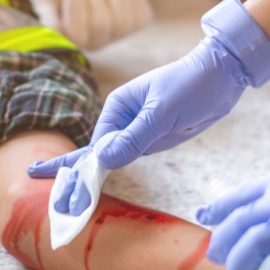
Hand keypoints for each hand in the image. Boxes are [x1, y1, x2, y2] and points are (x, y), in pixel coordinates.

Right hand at [27, 0, 153, 50]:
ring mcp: (120, 33)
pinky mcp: (140, 20)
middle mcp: (95, 43)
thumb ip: (44, 12)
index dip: (77, 11)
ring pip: (122, 15)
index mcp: (69, 40)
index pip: (77, 37)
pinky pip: (138, 2)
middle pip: (101, 22)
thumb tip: (51, 29)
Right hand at [30, 0, 269, 182]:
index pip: (96, 144)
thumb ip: (135, 138)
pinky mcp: (155, 135)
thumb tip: (104, 159)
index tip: (67, 189)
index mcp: (119, 105)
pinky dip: (117, 166)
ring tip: (68, 195)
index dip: (82, 168)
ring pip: (115, 156)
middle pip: (98, 151)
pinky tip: (97, 177)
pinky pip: (133, 154)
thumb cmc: (192, 86)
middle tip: (47, 191)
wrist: (223, 74)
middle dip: (75, 172)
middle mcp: (125, 117)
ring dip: (95, 173)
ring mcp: (139, 128)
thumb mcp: (164, 114)